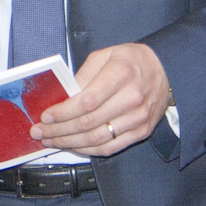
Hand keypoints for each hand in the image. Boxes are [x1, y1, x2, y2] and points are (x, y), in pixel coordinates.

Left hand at [33, 43, 171, 156]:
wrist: (166, 70)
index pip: (86, 102)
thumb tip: (63, 95)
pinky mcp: (141, 132)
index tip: (46, 116)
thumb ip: (83, 74)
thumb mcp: (105, 55)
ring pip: (97, 138)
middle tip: (40, 132)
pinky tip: (73, 146)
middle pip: (88, 122)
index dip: (63, 112)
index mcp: (121, 75)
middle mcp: (132, 99)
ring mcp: (138, 118)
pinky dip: (88, 150)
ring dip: (69, 143)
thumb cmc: (132, 61)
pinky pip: (110, 147)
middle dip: (59, 130)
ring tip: (51, 141)